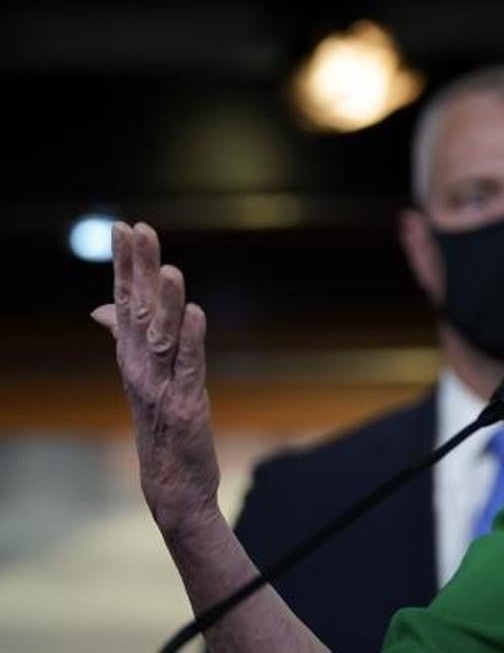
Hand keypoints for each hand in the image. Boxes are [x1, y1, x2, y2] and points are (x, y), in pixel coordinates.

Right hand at [92, 222, 220, 533]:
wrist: (171, 483)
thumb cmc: (160, 426)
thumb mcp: (141, 377)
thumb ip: (125, 338)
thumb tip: (100, 309)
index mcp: (131, 356)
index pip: (124, 301)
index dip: (124, 265)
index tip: (125, 228)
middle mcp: (139, 366)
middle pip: (137, 310)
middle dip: (138, 269)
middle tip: (139, 230)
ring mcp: (161, 386)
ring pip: (161, 336)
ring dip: (164, 302)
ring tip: (168, 269)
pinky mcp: (186, 404)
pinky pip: (189, 366)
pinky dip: (192, 339)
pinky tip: (195, 313)